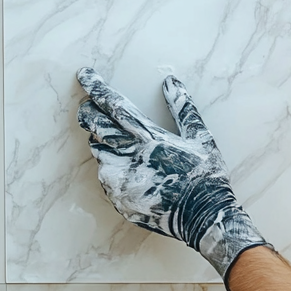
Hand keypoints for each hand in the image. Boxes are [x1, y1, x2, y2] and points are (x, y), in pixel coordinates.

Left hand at [75, 67, 268, 289]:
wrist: (203, 216)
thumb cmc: (205, 176)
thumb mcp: (201, 137)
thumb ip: (183, 107)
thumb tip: (171, 82)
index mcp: (150, 138)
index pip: (115, 106)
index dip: (97, 88)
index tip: (84, 74)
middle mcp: (130, 157)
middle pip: (96, 126)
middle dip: (88, 112)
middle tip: (87, 106)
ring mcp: (121, 179)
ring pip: (98, 151)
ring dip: (102, 141)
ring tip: (118, 142)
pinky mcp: (118, 197)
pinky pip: (105, 176)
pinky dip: (111, 167)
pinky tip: (129, 169)